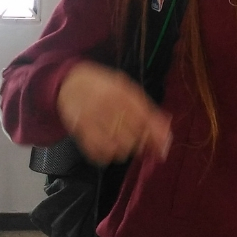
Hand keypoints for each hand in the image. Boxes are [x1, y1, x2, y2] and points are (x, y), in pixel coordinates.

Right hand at [56, 60, 171, 164]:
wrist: (70, 81)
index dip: (156, 136)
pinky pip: (99, 154)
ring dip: (126, 149)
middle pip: (133, 138)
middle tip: (142, 141)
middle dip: (142, 143)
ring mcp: (92, 120)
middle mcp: (107, 107)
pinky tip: (109, 146)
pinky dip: (107, 155)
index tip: (163, 147)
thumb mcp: (127, 89)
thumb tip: (166, 127)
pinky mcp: (79, 132)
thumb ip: (147, 108)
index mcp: (121, 93)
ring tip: (123, 140)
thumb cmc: (104, 85)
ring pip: (118, 149)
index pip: (145, 120)